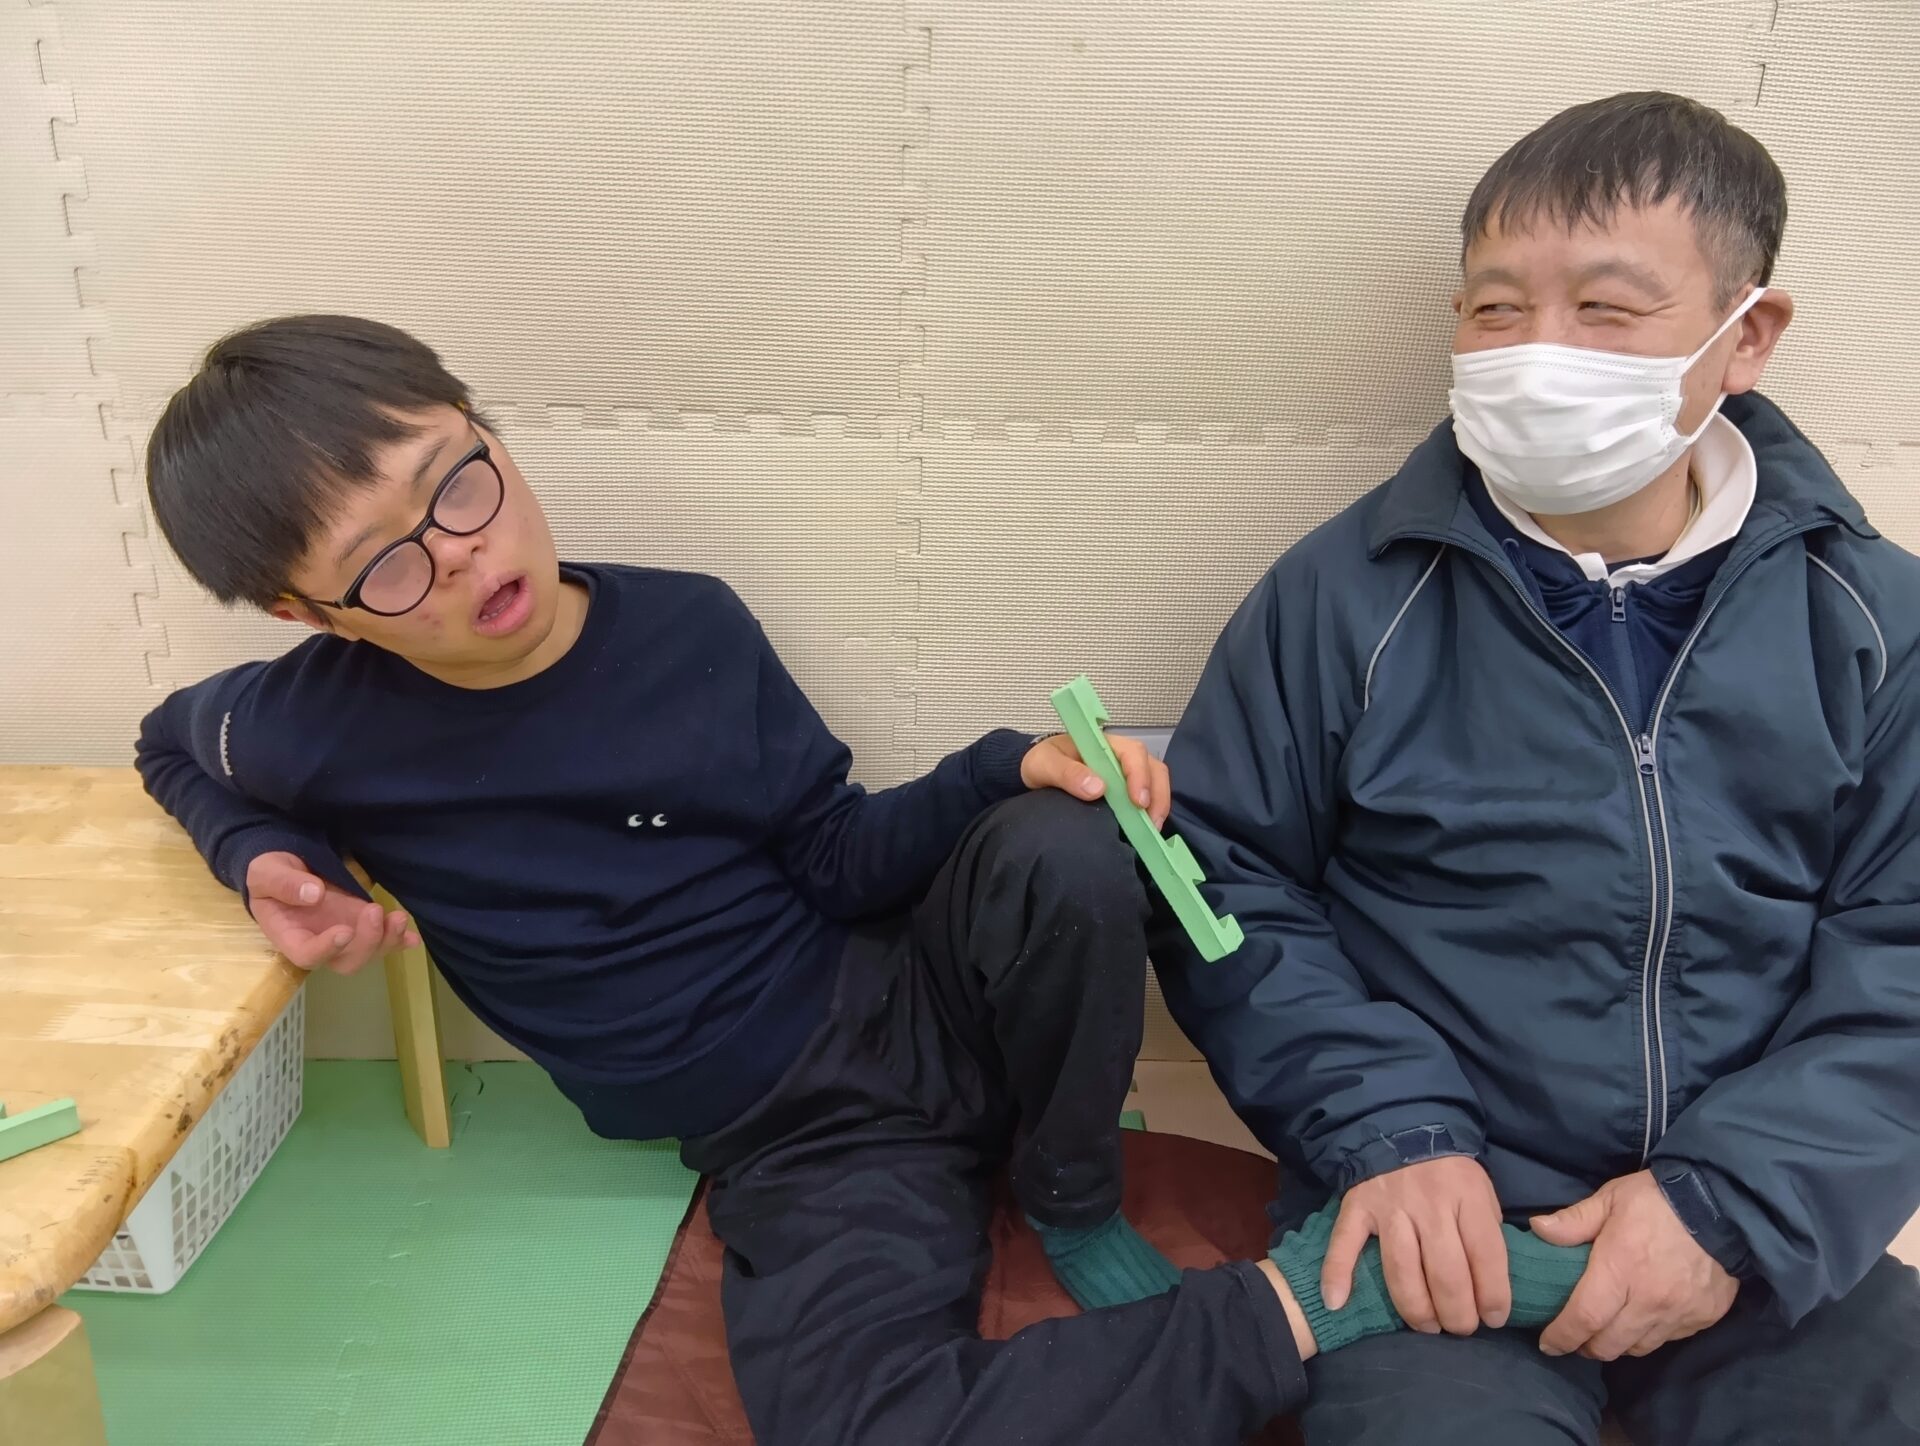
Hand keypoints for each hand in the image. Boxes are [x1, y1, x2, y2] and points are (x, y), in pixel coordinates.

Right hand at [245, 851, 418, 975]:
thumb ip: (284, 883)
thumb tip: (313, 894)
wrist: (286, 867)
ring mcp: (342, 935)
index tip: (344, 931)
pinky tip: (414, 938)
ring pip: (367, 953)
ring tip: (399, 918)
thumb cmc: (268, 872)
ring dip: (387, 941)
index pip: (307, 955)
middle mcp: (318, 942)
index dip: (326, 949)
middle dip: (366, 943)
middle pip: (345, 961)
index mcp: (289, 936)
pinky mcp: (359, 924)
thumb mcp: (266, 872)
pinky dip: (399, 941)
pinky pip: (382, 941)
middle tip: (375, 911)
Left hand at [1020, 732, 1170, 828]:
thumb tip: (1098, 789)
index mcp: (1103, 743)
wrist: (1033, 772)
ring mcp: (1124, 773)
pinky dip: (1150, 812)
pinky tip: (1145, 830)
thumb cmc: (1041, 762)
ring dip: (1158, 805)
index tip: (1138, 802)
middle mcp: (1120, 756)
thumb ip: (1067, 773)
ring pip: (1155, 782)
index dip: (1140, 776)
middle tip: (1152, 823)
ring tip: (1152, 830)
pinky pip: (1146, 797)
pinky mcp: (1123, 791)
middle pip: (1152, 768)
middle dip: (1158, 795)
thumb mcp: (1045, 764)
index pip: (1133, 753)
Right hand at [1323, 1155, 1510, 1335]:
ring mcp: (1389, 1207)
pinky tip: (1336, 1302)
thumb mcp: (1483, 1193)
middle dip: (1457, 1313)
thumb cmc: (1451, 1173)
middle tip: (1460, 1328)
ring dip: (1416, 1309)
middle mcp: (1428, 1204)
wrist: (1403, 1129)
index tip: (1494, 1319)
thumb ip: (1486, 1233)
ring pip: (1401, 1269)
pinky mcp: (1357, 1207)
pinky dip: (1336, 1273)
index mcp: (1467, 1197)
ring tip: (1427, 1327)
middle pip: (1445, 1272)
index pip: (1486, 1255)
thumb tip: (1492, 1288)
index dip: (1493, 1296)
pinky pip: (1345, 1243)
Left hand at [1534, 1170, 1736, 1359]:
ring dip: (1617, 1345)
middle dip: (1586, 1347)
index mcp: (1619, 1269)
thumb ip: (1573, 1220)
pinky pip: (1667, 1339)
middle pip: (1609, 1345)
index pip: (1583, 1318)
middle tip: (1575, 1338)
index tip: (1547, 1344)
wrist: (1723, 1205)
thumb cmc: (1658, 1199)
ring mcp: (1678, 1313)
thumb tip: (1537, 1229)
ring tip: (1606, 1332)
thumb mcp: (1610, 1199)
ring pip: (1638, 1348)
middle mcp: (1648, 1300)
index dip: (1562, 1336)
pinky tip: (1641, 1320)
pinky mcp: (1702, 1318)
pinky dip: (1649, 1336)